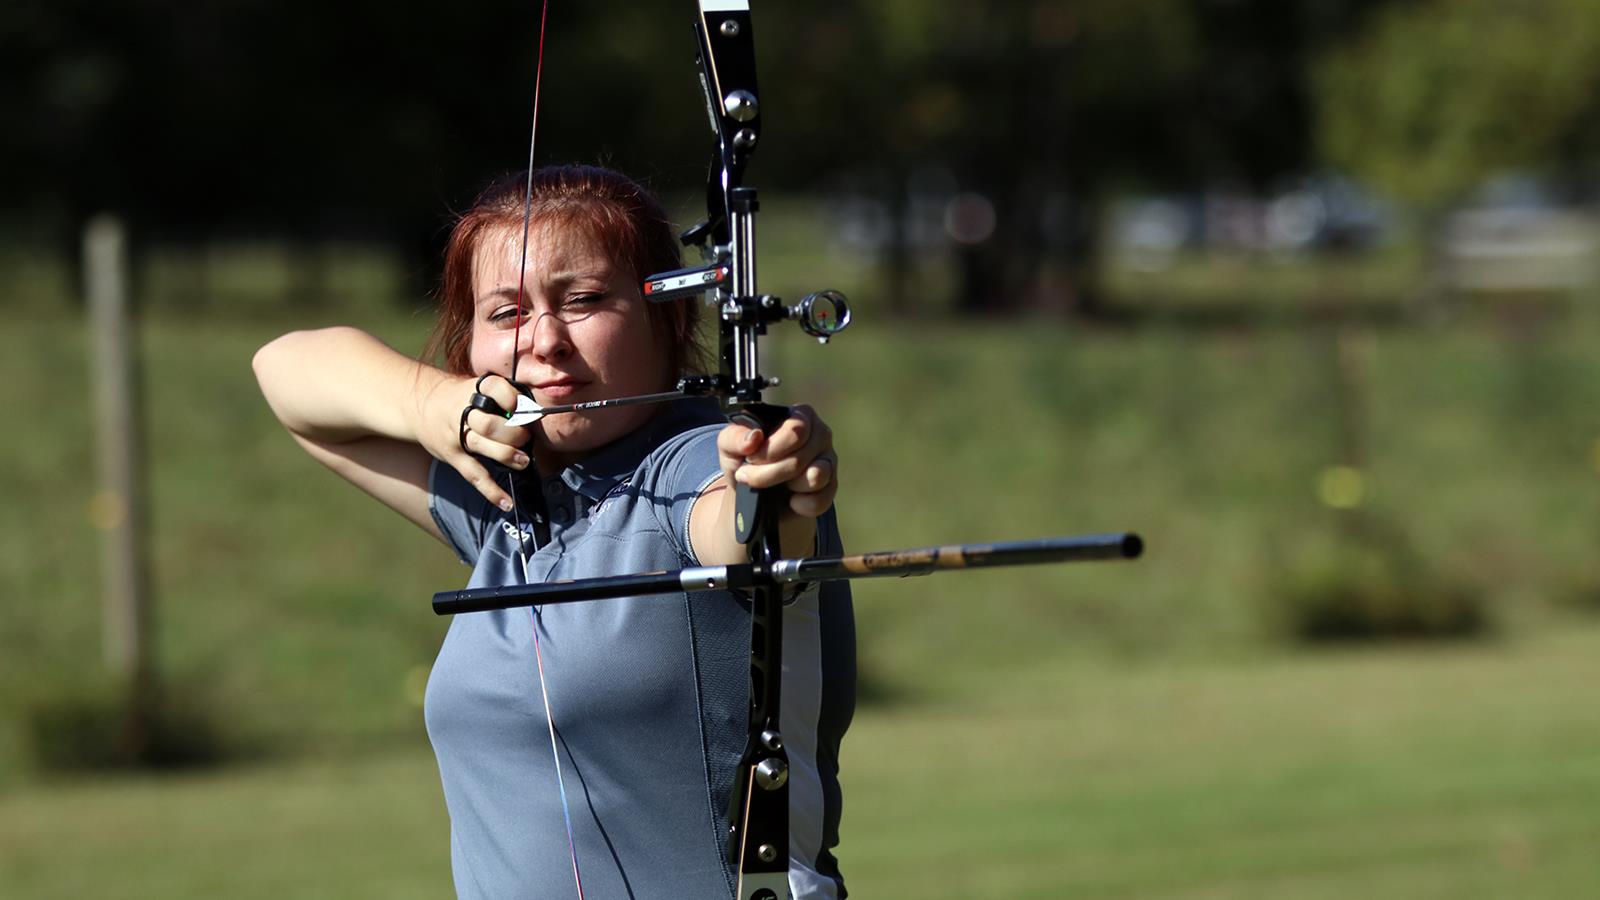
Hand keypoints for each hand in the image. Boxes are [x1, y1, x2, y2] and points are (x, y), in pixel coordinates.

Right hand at [417, 373, 533, 511]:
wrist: (422, 405)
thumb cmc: (462, 399)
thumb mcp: (479, 388)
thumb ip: (505, 397)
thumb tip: (536, 415)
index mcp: (476, 390)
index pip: (495, 388)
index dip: (511, 399)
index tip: (524, 408)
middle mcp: (464, 411)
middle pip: (489, 423)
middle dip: (512, 433)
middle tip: (526, 437)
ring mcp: (457, 435)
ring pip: (482, 446)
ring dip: (506, 455)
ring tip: (523, 462)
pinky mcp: (454, 457)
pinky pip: (475, 476)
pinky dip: (491, 491)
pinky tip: (507, 503)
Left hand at [716, 403, 837, 520]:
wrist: (752, 495)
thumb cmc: (744, 462)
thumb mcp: (730, 447)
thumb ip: (734, 437)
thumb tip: (753, 438)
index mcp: (799, 416)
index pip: (796, 430)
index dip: (771, 450)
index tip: (751, 458)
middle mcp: (820, 435)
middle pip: (801, 457)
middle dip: (769, 474)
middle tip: (750, 477)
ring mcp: (829, 461)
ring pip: (814, 477)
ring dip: (786, 486)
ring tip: (774, 485)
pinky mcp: (831, 488)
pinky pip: (820, 499)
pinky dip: (800, 504)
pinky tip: (791, 499)